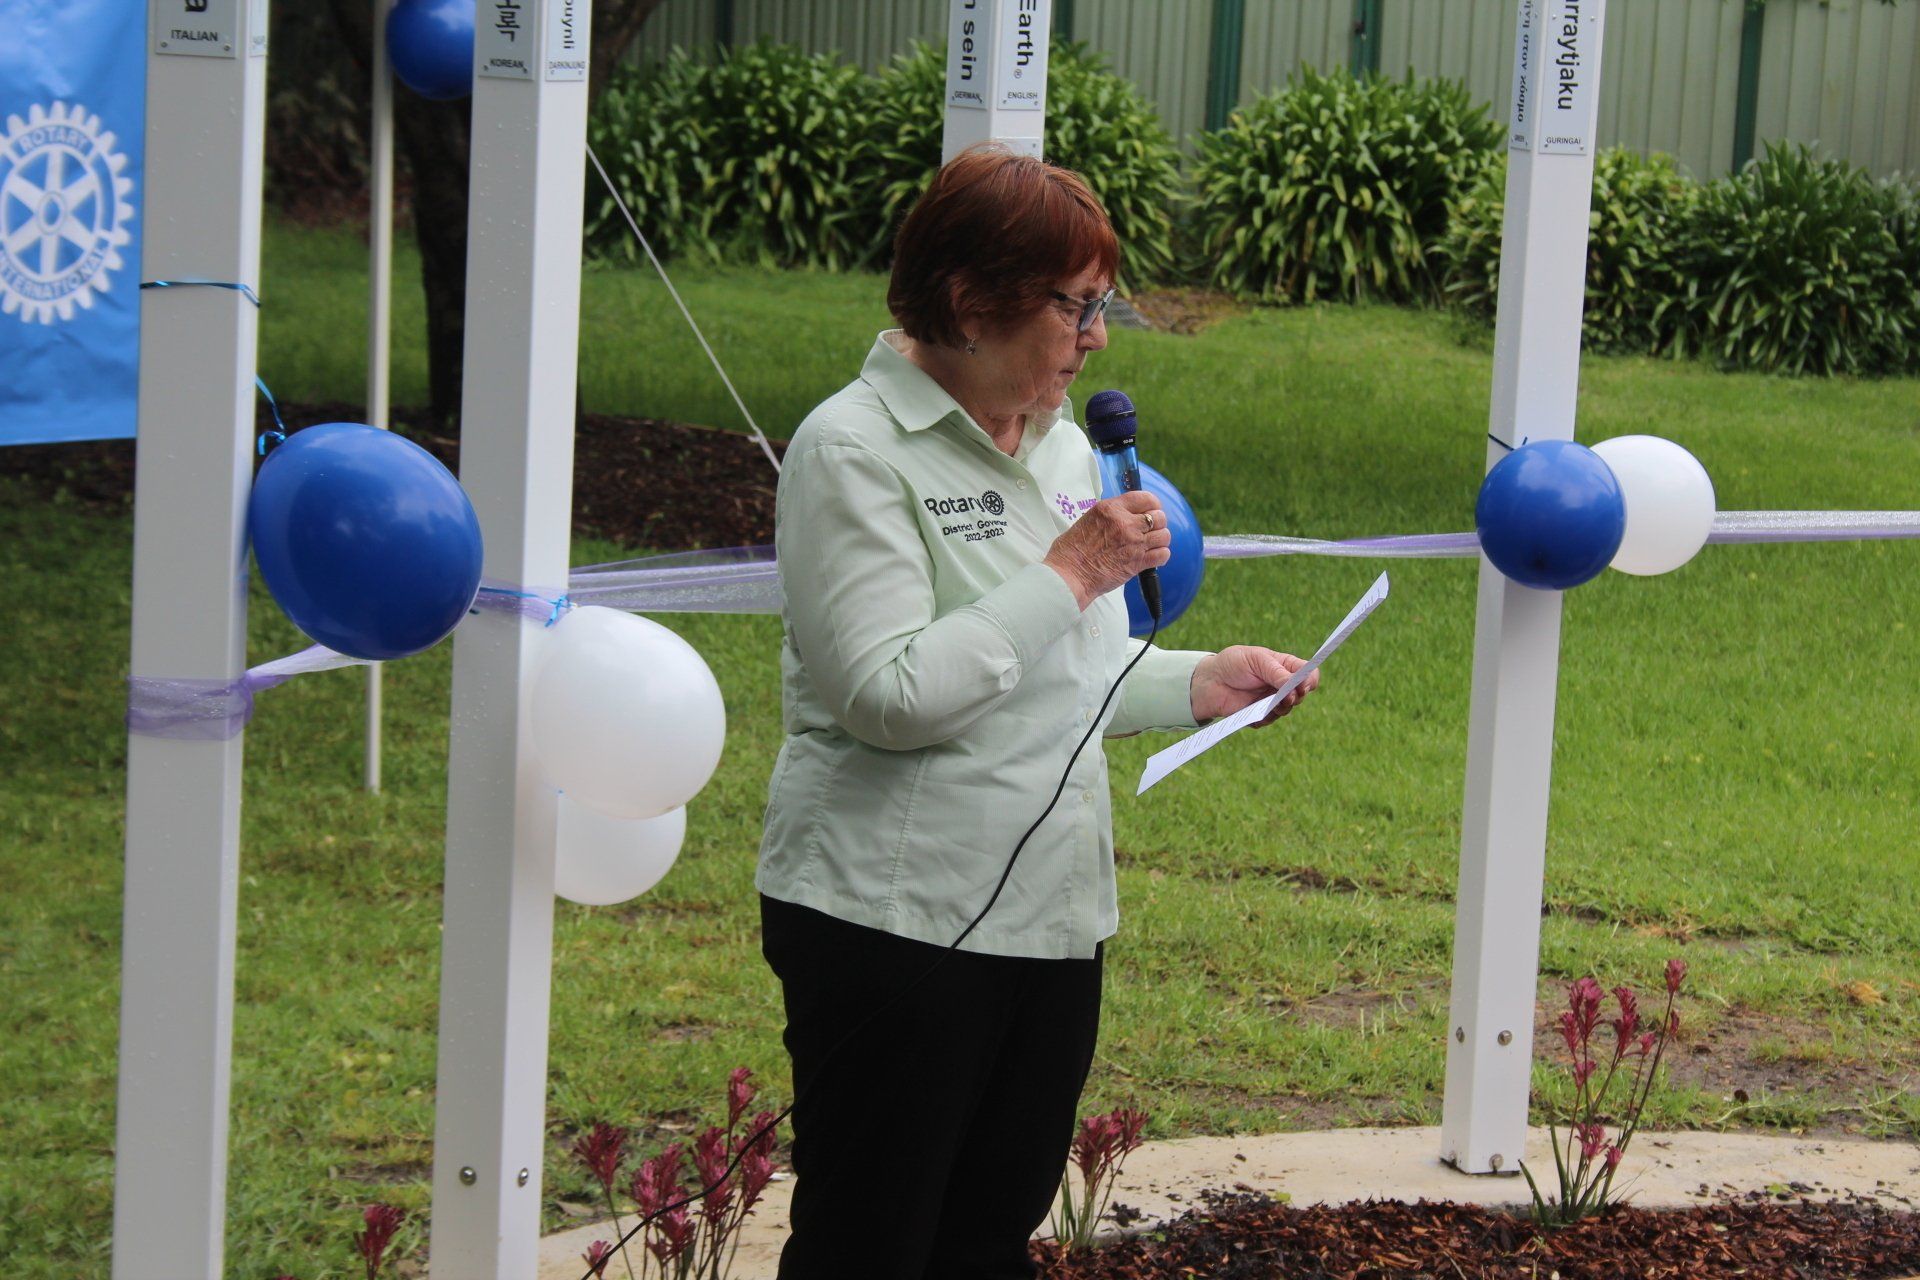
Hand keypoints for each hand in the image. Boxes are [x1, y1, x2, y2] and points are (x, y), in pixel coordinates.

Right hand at [1043, 491, 1170, 610]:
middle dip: (1157, 524)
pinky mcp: (1137, 562)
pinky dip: (1161, 556)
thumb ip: (1109, 516)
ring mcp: (1134, 542)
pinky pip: (1163, 554)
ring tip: (1151, 545)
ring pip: (1164, 535)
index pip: (1145, 498)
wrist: (1069, 575)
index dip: (1153, 504)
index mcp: (1111, 509)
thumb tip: (1122, 516)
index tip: (1151, 510)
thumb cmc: (1071, 551)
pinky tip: (1152, 558)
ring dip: (1160, 540)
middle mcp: (1125, 523)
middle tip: (1149, 531)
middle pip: (1159, 516)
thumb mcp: (1088, 519)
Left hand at [1188, 646, 1318, 724]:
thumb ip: (1277, 673)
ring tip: (1268, 704)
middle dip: (1296, 697)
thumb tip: (1296, 686)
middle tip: (1286, 697)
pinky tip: (1252, 711)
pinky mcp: (1260, 714)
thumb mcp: (1257, 660)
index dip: (1310, 680)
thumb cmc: (1233, 664)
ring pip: (1287, 710)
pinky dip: (1263, 717)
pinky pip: (1269, 720)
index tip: (1303, 685)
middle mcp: (1282, 684)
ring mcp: (1272, 700)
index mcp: (1284, 666)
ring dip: (1280, 708)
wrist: (1209, 681)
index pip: (1309, 674)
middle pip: (1302, 694)